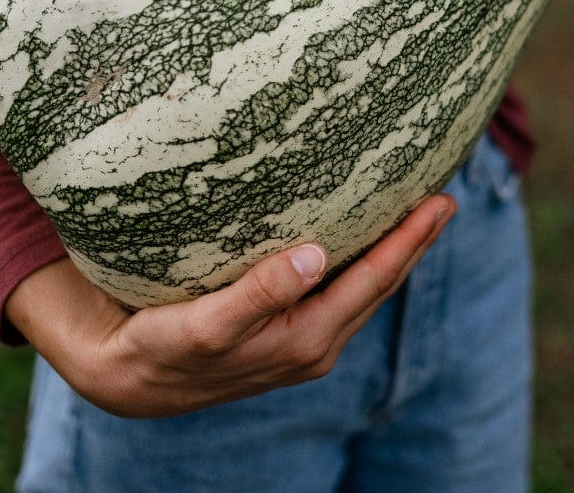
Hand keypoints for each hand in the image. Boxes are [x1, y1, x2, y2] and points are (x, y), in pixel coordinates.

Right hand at [4, 194, 456, 418]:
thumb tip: (315, 255)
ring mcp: (303, 339)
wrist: (130, 378)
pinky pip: (339, 291)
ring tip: (414, 211)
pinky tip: (357, 235)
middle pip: (380, 285)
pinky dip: (358, 261)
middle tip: (443, 196)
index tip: (441, 201)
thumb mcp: (209, 324)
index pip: (375, 282)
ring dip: (391, 251)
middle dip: (413, 242)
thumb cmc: (165, 347)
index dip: (410, 242)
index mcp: (307, 341)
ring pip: (362, 290)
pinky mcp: (284, 331)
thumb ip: (262, 292)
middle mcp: (315, 343)